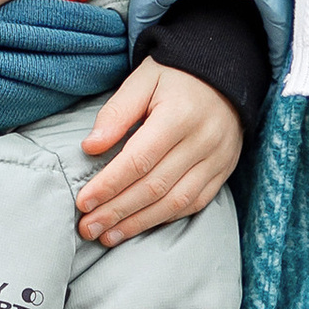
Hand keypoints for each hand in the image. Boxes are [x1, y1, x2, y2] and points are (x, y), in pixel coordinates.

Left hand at [76, 59, 240, 243]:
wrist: (224, 73)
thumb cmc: (175, 76)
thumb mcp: (142, 79)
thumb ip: (116, 112)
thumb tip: (90, 147)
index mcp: (179, 115)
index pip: (139, 160)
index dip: (109, 185)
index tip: (83, 202)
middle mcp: (203, 140)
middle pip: (155, 186)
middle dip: (117, 211)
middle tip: (88, 227)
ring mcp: (218, 158)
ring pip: (175, 202)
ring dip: (139, 223)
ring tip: (108, 236)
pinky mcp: (224, 170)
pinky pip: (194, 203)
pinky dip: (164, 218)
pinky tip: (139, 226)